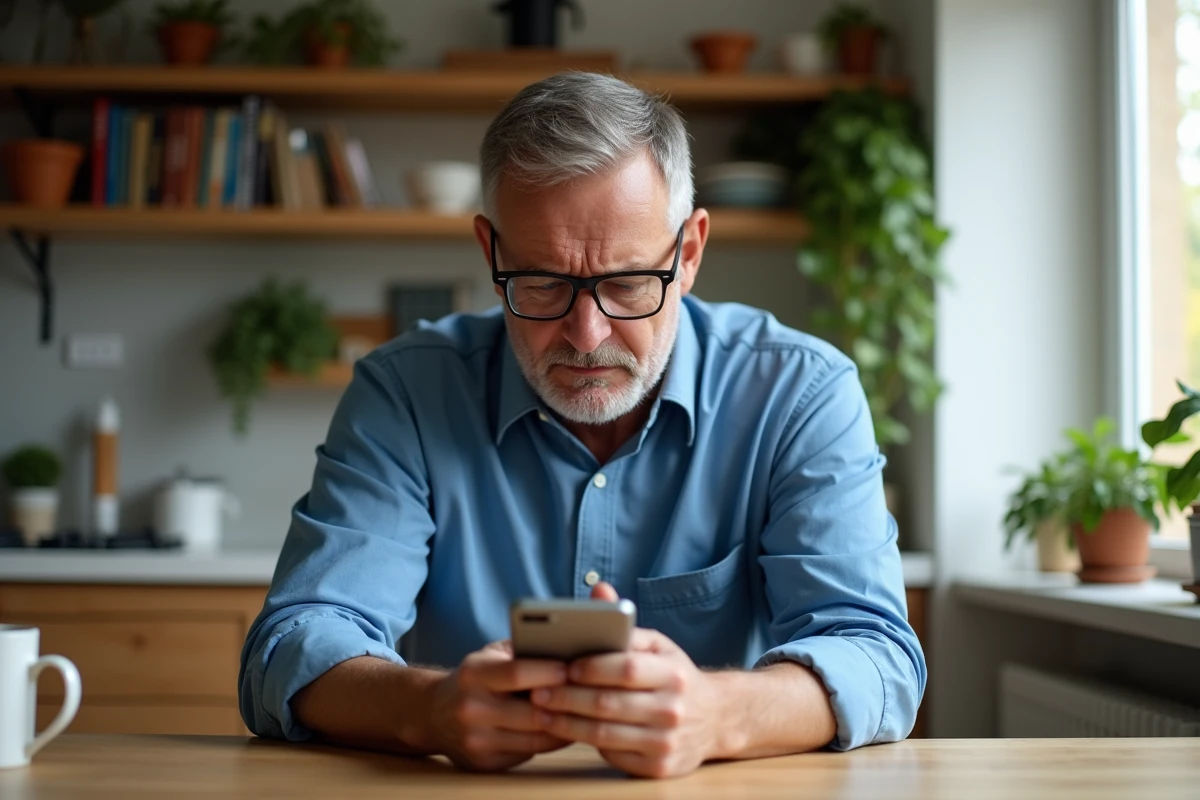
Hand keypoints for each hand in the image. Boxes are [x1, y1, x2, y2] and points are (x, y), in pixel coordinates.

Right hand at [429, 640, 571, 771]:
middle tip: (591, 694)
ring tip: (584, 713)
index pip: (517, 673)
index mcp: (474, 675)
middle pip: (532, 712)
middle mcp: (472, 709)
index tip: (574, 668)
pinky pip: (529, 754)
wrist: (432, 714)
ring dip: (565, 727)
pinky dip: (550, 742)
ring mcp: (477, 740)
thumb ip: (520, 650)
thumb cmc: (473, 679)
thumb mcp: (488, 655)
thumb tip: (564, 645)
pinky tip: (564, 730)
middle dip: (564, 704)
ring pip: (536, 739)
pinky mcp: (484, 763)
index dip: (549, 671)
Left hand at [530, 583, 728, 777]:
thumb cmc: (674, 676)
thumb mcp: (658, 646)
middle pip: (609, 703)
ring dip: (567, 723)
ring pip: (605, 734)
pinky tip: (566, 730)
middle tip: (537, 692)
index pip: (626, 668)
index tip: (563, 666)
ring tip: (542, 712)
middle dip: (567, 697)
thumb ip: (624, 624)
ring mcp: (667, 742)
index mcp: (674, 673)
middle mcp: (673, 709)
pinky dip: (585, 742)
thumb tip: (599, 591)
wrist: (715, 717)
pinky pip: (612, 755)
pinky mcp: (659, 768)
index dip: (591, 668)